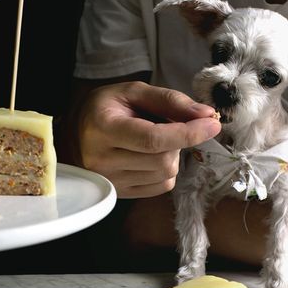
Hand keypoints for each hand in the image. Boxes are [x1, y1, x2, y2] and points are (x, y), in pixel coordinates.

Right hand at [78, 81, 220, 196]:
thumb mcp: (133, 92)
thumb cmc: (106, 109)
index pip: (153, 139)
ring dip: (172, 155)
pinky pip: (161, 186)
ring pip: (165, 174)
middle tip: (168, 125)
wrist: (75, 135)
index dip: (188, 133)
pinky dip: (167, 170)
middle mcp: (102, 160)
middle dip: (178, 141)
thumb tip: (206, 115)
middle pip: (163, 160)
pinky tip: (151, 156)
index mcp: (103, 128)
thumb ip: (170, 101)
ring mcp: (110, 181)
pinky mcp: (120, 194)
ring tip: (154, 140)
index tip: (212, 123)